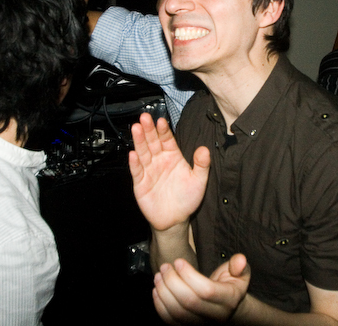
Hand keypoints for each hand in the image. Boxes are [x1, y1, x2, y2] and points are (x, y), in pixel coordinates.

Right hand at [129, 113, 209, 230]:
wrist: (175, 218)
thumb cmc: (187, 198)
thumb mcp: (199, 181)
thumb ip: (202, 165)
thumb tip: (204, 149)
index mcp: (173, 157)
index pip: (167, 140)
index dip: (163, 130)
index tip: (161, 121)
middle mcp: (160, 161)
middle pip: (152, 142)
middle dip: (148, 130)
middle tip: (145, 118)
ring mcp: (149, 171)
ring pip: (143, 153)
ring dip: (139, 141)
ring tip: (136, 129)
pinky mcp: (141, 183)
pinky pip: (137, 171)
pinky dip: (135, 163)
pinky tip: (132, 154)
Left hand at [153, 254, 250, 323]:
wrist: (229, 309)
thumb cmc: (232, 286)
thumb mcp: (241, 274)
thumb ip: (240, 266)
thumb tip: (240, 260)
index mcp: (229, 300)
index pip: (206, 290)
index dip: (189, 275)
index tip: (178, 261)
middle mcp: (216, 316)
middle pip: (189, 302)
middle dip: (172, 281)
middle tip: (165, 266)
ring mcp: (201, 325)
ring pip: (177, 313)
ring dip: (164, 292)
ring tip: (159, 275)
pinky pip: (170, 321)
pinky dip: (160, 306)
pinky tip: (157, 290)